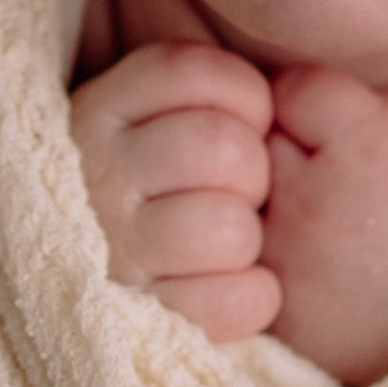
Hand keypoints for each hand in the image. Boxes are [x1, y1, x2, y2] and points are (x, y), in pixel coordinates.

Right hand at [71, 42, 280, 341]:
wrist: (94, 295)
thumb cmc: (160, 186)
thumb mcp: (161, 116)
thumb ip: (205, 90)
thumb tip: (293, 88)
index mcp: (104, 108)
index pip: (192, 71)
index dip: (245, 99)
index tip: (243, 124)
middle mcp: (95, 170)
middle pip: (220, 147)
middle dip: (250, 170)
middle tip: (234, 191)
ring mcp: (111, 246)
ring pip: (226, 227)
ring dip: (245, 238)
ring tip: (225, 241)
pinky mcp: (137, 315)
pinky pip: (232, 301)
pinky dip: (253, 297)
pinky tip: (236, 286)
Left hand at [262, 66, 387, 386]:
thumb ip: (380, 101)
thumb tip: (317, 93)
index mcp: (365, 145)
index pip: (292, 89)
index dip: (315, 102)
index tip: (340, 127)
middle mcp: (311, 200)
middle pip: (254, 142)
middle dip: (282, 147)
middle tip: (327, 172)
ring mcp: (286, 261)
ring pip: (237, 202)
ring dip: (265, 202)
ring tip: (320, 219)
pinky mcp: (274, 312)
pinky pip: (239, 263)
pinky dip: (263, 257)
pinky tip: (311, 263)